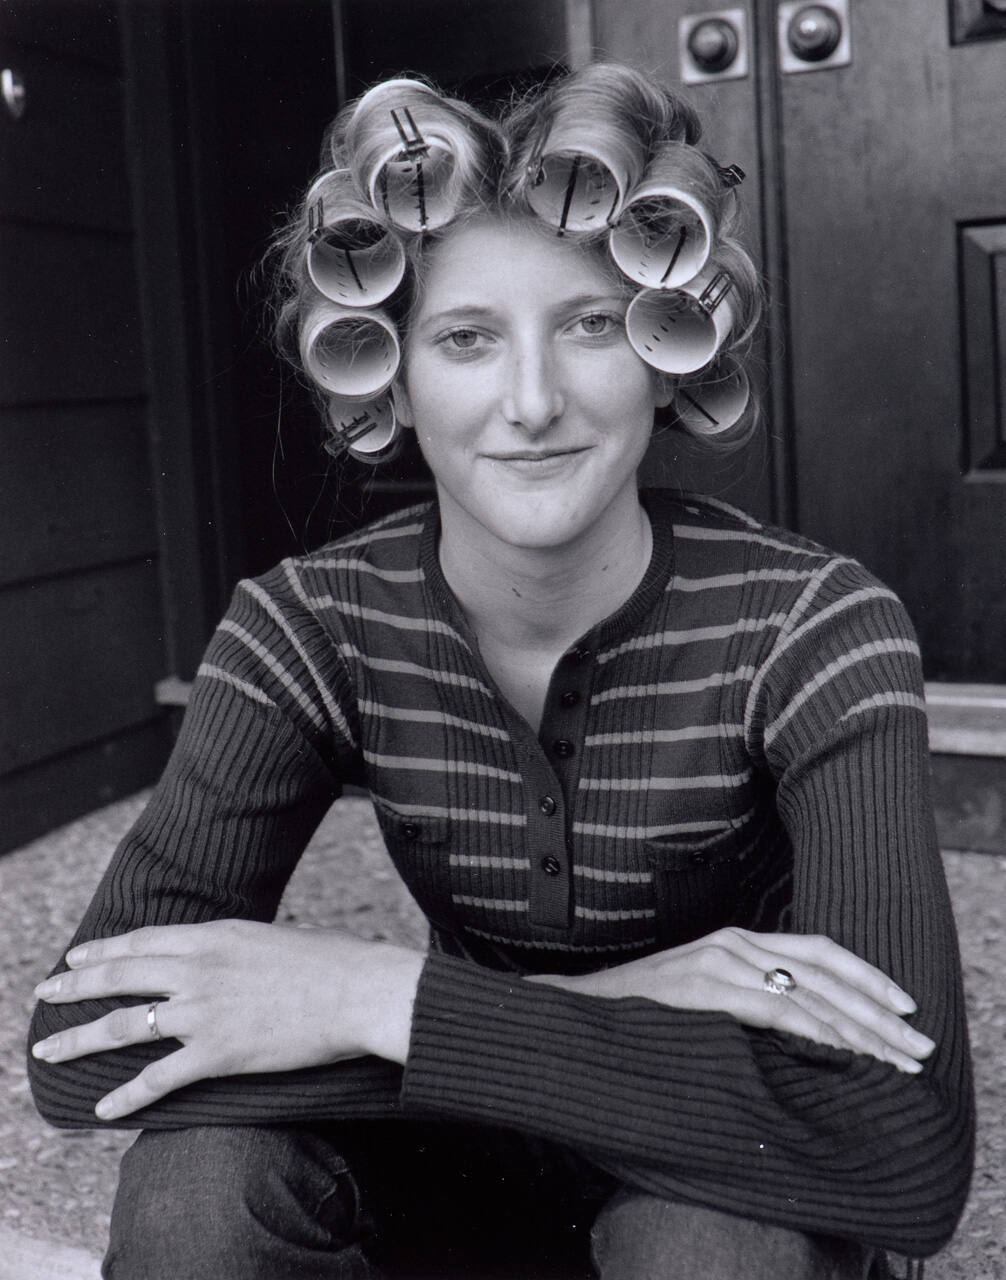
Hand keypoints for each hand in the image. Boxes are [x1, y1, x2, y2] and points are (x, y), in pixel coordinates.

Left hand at [32, 921, 423, 1119]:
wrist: (358, 990)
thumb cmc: (331, 962)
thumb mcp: (273, 937)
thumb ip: (238, 946)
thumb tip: (229, 952)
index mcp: (214, 935)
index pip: (141, 941)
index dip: (102, 950)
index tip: (75, 958)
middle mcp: (198, 969)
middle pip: (118, 975)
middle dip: (74, 985)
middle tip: (45, 993)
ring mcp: (203, 1011)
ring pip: (123, 1025)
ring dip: (79, 1039)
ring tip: (49, 1050)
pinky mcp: (217, 1053)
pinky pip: (158, 1078)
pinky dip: (126, 1097)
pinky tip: (101, 1111)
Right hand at [527, 927, 934, 1073]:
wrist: (579, 1007)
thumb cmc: (642, 1011)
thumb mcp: (703, 996)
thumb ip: (745, 997)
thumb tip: (802, 1025)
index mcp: (737, 940)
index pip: (819, 951)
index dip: (868, 977)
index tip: (905, 1008)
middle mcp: (733, 942)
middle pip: (825, 972)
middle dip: (879, 1012)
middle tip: (917, 1045)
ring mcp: (717, 960)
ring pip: (809, 993)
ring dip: (860, 1030)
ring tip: (895, 1058)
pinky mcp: (703, 986)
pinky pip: (775, 1009)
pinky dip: (816, 1031)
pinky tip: (845, 1051)